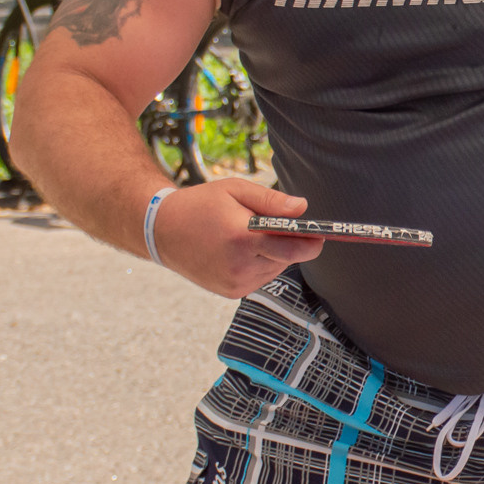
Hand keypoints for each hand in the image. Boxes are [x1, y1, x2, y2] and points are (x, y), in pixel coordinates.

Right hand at [150, 178, 326, 297]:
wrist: (161, 231)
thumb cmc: (199, 205)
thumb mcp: (234, 190)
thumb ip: (271, 201)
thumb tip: (302, 208)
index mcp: (241, 238)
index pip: (291, 247)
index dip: (311, 242)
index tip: (322, 235)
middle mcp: (239, 265)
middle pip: (286, 257)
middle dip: (289, 242)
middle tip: (275, 225)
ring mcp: (234, 283)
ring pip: (275, 268)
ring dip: (273, 253)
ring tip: (248, 236)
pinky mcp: (231, 292)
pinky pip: (261, 277)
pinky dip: (260, 263)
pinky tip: (241, 250)